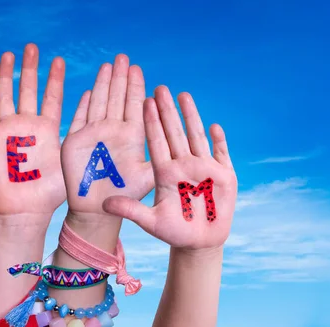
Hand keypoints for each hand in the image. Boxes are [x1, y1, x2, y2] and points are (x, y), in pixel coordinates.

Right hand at [0, 44, 65, 216]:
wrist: (25, 210)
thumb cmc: (51, 192)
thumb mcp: (71, 157)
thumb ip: (80, 131)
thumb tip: (97, 107)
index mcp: (48, 129)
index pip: (52, 97)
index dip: (55, 79)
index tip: (59, 59)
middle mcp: (27, 126)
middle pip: (27, 90)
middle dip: (30, 68)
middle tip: (32, 47)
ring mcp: (7, 131)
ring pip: (4, 96)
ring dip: (6, 75)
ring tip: (9, 54)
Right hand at [61, 55, 153, 219]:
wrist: (96, 211)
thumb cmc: (124, 196)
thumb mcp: (147, 179)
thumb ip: (156, 162)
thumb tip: (175, 144)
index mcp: (131, 137)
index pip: (134, 106)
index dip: (135, 88)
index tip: (138, 69)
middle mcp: (112, 132)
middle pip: (116, 99)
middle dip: (120, 79)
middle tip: (124, 57)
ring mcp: (93, 135)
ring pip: (99, 103)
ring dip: (103, 85)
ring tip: (108, 65)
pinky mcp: (74, 142)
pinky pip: (79, 119)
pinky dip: (83, 106)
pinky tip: (87, 91)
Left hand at [103, 86, 237, 248]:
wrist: (198, 243)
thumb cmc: (173, 231)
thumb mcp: (149, 221)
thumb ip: (129, 211)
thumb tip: (104, 205)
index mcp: (165, 173)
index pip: (156, 142)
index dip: (151, 122)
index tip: (144, 100)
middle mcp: (183, 166)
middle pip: (174, 133)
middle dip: (167, 111)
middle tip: (160, 87)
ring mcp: (204, 169)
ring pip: (195, 137)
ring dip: (190, 116)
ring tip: (183, 95)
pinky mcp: (224, 177)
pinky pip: (221, 154)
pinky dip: (219, 142)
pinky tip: (214, 126)